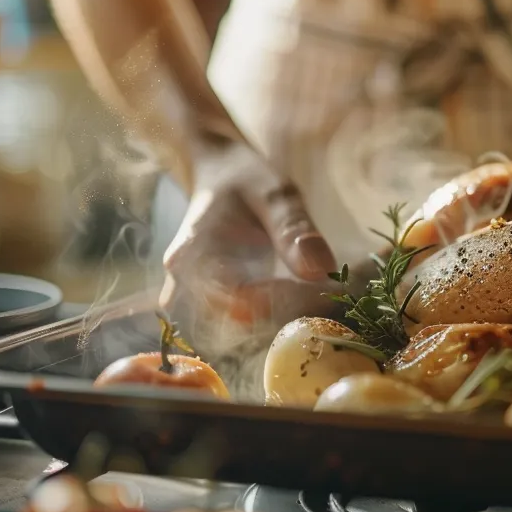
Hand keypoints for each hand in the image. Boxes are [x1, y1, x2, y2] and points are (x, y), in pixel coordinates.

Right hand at [158, 142, 337, 329]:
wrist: (219, 176)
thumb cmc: (246, 179)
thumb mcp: (275, 191)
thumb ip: (293, 227)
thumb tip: (320, 270)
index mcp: (193, 253)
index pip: (235, 299)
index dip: (282, 302)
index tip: (323, 289)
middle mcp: (184, 284)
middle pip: (233, 325)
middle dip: (285, 317)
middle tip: (327, 297)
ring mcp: (192, 300)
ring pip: (236, 334)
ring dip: (281, 323)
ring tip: (318, 298)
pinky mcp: (208, 307)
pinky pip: (238, 328)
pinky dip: (273, 322)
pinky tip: (302, 303)